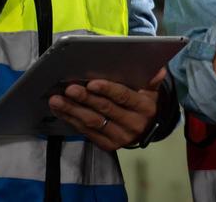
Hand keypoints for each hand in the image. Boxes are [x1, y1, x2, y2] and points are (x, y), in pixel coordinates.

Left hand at [48, 68, 165, 150]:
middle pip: (105, 110)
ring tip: (57, 100)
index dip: (108, 90)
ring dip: (73, 111)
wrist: (146, 128)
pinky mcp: (108, 146)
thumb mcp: (152, 90)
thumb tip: (159, 70)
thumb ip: (152, 79)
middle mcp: (133, 124)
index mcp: (144, 107)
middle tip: (69, 89)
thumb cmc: (144, 101)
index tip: (91, 83)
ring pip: (93, 123)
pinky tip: (61, 111)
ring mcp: (120, 138)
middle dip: (85, 99)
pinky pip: (87, 133)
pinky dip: (72, 121)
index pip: (124, 97)